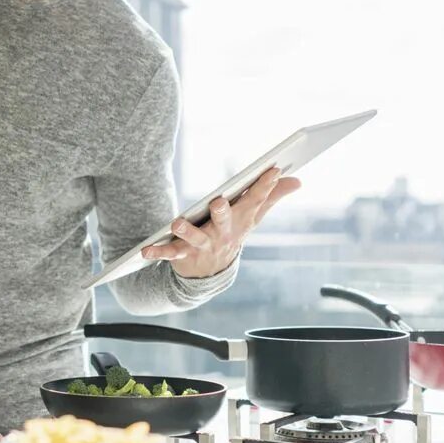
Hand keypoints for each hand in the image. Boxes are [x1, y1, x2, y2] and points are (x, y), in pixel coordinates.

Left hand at [142, 167, 300, 278]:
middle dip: (222, 212)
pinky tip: (145, 251)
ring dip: (186, 231)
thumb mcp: (252, 217)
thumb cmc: (232, 233)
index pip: (255, 201)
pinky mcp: (184, 254)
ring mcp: (204, 245)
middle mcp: (224, 234)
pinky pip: (170, 253)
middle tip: (218, 202)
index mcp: (241, 221)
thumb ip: (272, 197)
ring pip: (195, 238)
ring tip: (176, 224)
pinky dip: (158, 253)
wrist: (211, 272)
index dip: (265, 186)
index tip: (273, 169)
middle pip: (225, 221)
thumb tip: (298, 180)